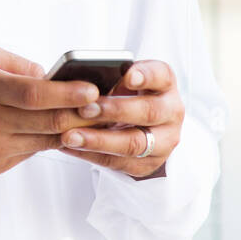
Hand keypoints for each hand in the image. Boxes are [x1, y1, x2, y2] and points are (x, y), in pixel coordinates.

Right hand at [0, 45, 103, 175]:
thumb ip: (20, 65)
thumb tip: (55, 78)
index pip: (35, 95)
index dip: (67, 94)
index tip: (92, 90)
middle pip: (49, 122)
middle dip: (81, 114)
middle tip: (102, 106)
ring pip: (47, 141)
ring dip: (72, 131)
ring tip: (89, 118)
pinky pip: (33, 151)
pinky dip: (47, 140)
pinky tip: (58, 129)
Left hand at [56, 59, 180, 179]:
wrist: (140, 126)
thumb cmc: (124, 94)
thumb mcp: (120, 79)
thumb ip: (106, 76)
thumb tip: (76, 80)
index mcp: (164, 84)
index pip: (161, 76)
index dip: (146, 76)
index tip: (128, 76)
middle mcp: (170, 112)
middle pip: (149, 112)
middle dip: (115, 110)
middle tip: (84, 108)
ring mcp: (164, 141)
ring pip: (134, 144)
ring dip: (99, 140)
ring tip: (70, 136)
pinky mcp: (148, 164)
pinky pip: (119, 163)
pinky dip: (91, 155)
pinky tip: (70, 147)